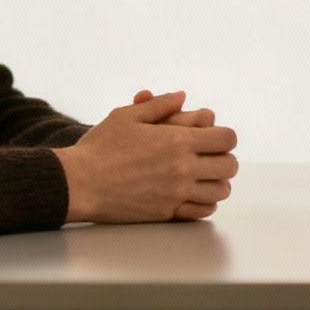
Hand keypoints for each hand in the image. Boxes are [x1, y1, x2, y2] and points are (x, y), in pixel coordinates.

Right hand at [57, 91, 238, 222]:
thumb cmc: (100, 147)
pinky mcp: (167, 213)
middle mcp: (183, 168)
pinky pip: (202, 211)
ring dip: (216, 182)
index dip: (224, 136)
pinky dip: (204, 202)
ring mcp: (177, 193)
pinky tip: (192, 194)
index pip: (226, 139)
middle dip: (223, 158)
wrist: (79, 183)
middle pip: (229, 166)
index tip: (213, 137)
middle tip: (210, 156)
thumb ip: (159, 104)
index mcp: (178, 140)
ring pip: (220, 191)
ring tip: (202, 176)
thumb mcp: (127, 115)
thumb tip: (182, 97)